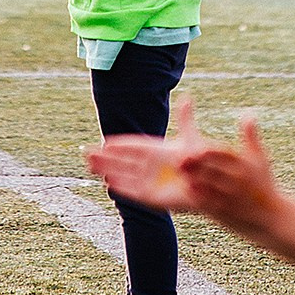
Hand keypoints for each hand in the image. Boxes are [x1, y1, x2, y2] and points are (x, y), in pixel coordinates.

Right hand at [86, 97, 211, 210]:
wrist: (207, 185)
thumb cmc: (200, 163)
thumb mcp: (191, 139)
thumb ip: (185, 120)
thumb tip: (187, 98)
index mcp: (157, 151)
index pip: (134, 146)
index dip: (120, 145)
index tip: (105, 142)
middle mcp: (150, 166)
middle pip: (123, 161)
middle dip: (106, 158)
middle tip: (87, 153)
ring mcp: (150, 181)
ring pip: (124, 175)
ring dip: (108, 171)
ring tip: (90, 166)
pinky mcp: (152, 196)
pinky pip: (133, 191)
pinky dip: (121, 187)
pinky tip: (108, 183)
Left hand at [179, 114, 284, 235]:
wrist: (271, 217)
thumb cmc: (263, 184)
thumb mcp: (260, 159)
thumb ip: (251, 136)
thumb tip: (248, 114)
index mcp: (245, 167)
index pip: (226, 156)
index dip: (210, 152)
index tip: (197, 147)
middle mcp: (237, 182)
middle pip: (213, 171)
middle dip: (196, 166)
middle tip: (179, 158)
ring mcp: (230, 198)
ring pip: (207, 187)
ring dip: (192, 179)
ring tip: (179, 171)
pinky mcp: (224, 212)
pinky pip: (207, 203)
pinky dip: (196, 195)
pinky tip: (186, 187)